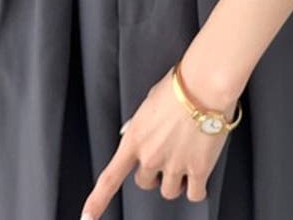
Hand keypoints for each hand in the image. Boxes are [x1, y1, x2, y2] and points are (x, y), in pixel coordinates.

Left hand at [80, 65, 238, 218]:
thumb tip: (136, 132)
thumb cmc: (180, 86)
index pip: (110, 178)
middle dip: (153, 173)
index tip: (87, 217)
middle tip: (166, 157)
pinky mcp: (198, 169)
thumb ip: (142, 124)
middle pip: (144, 183)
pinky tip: (200, 176)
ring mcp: (174, 165)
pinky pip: (195, 194)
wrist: (205, 85)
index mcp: (135, 139)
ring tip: (185, 161)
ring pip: (169, 191)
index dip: (97, 202)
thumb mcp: (150, 103)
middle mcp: (151, 156)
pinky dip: (196, 188)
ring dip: (175, 181)